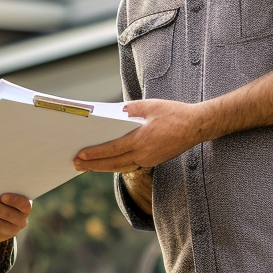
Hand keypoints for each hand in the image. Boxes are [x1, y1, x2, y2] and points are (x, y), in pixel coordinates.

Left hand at [0, 194, 32, 244]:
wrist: (3, 221)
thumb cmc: (4, 202)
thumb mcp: (8, 197)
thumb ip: (2, 191)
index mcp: (24, 209)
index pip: (23, 205)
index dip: (14, 201)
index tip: (3, 196)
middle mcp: (19, 222)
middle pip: (6, 215)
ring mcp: (7, 232)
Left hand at [73, 98, 206, 172]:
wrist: (197, 126)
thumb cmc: (175, 113)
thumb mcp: (151, 105)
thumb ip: (131, 109)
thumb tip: (115, 113)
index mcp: (142, 140)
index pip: (112, 149)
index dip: (94, 153)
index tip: (80, 155)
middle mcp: (144, 154)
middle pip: (113, 163)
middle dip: (93, 165)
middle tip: (75, 165)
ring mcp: (149, 160)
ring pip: (121, 167)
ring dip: (102, 167)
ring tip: (86, 167)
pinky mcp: (153, 161)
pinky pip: (130, 165)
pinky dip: (116, 166)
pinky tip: (107, 163)